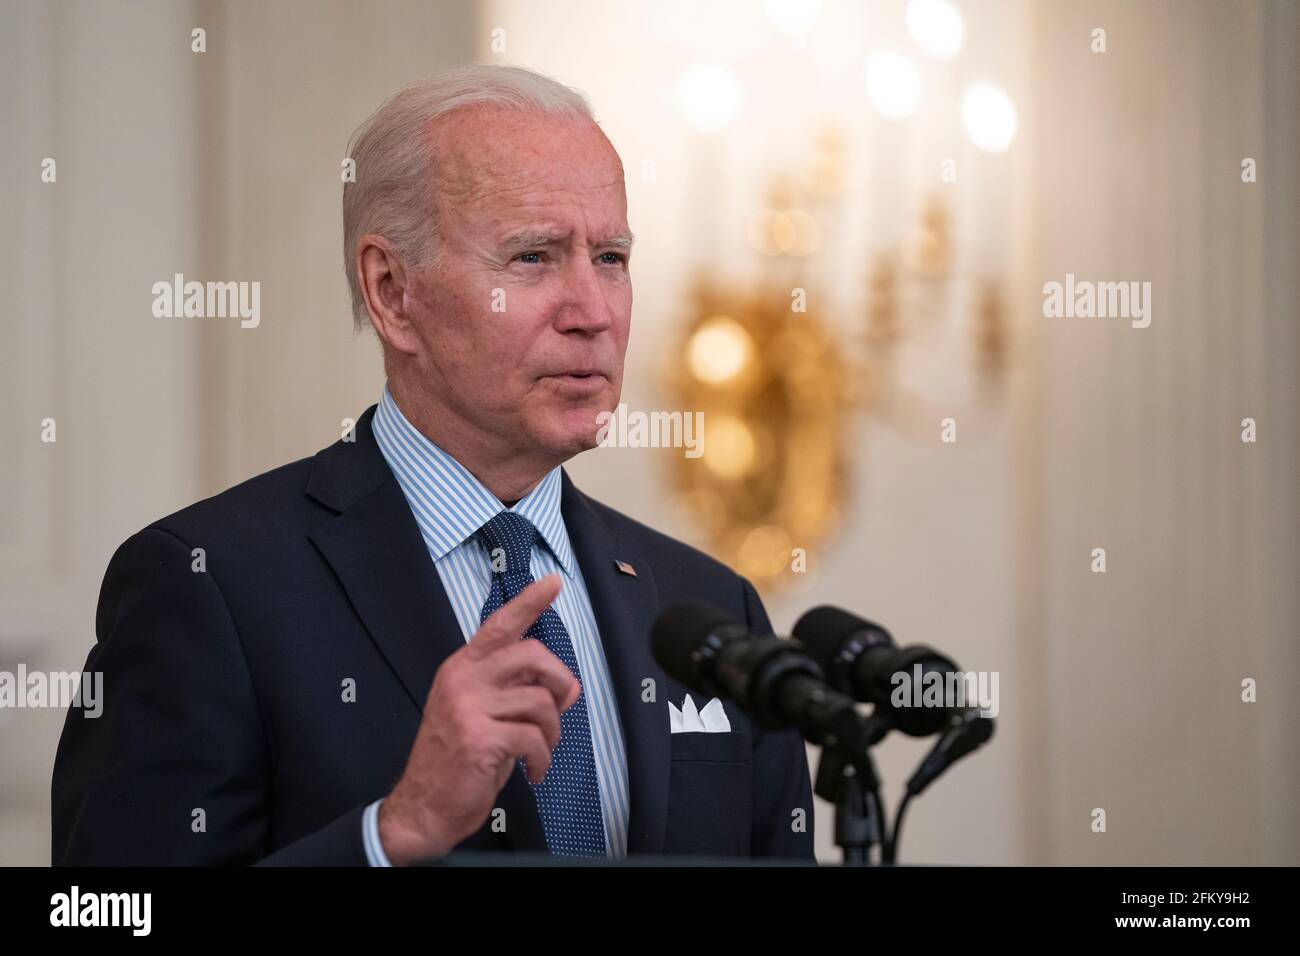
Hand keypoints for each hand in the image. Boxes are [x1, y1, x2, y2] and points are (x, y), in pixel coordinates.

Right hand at [377, 575, 579, 865]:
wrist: (423, 807)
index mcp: (462, 668)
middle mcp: (462, 680)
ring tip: (540, 750)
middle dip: (559, 681)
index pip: (499, 626)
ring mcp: (468, 708)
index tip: (552, 584)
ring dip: (552, 731)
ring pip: (540, 702)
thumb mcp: (483, 714)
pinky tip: (533, 771)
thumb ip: (516, 692)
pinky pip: (534, 738)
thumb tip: (567, 685)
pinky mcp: (479, 739)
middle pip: (532, 655)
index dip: (529, 603)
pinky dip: (543, 759)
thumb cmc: (456, 761)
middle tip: (562, 706)